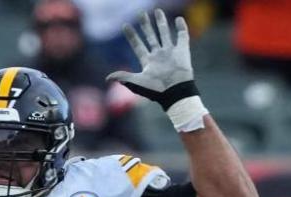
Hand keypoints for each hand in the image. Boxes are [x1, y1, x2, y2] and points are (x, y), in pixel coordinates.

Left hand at [107, 10, 202, 127]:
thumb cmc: (156, 90)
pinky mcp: (182, 51)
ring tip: (157, 11)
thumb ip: (124, 77)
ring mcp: (170, 52)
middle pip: (150, 36)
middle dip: (145, 25)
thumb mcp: (137, 83)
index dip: (131, 36)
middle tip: (141, 13)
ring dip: (161, 22)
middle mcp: (158, 55)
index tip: (125, 25)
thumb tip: (107, 78)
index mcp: (148, 62)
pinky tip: (178, 19)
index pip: (137, 45)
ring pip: (164, 33)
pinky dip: (181, 27)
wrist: (175, 92)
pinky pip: (182, 36)